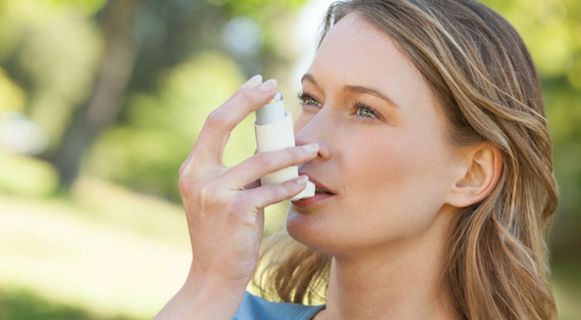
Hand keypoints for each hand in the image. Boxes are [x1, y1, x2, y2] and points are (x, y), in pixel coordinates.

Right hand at [178, 75, 318, 287]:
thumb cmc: (224, 233)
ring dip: (291, 153)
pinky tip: (306, 184)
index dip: (236, 99)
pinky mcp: (235, 211)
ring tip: (313, 149)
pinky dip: (292, 186)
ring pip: (260, 160)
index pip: (213, 122)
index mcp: (194, 168)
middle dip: (249, 101)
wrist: (214, 274)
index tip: (259, 84)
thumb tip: (270, 144)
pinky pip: (271, 191)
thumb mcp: (222, 196)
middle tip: (276, 88)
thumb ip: (237, 171)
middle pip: (221, 123)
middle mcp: (197, 176)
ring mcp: (214, 193)